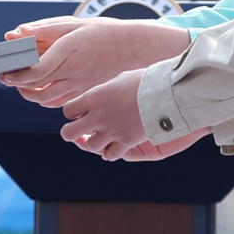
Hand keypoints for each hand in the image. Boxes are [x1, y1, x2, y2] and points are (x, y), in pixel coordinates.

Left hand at [3, 20, 192, 107]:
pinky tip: (43, 89)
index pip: (34, 70)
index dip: (16, 74)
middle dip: (18, 85)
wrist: (134, 47)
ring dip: (30, 95)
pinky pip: (61, 104)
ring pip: (46, 100)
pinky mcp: (87, 95)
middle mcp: (74, 72)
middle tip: (9, 78)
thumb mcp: (73, 24)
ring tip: (23, 84)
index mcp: (68, 51)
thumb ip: (43, 29)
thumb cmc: (102, 32)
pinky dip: (46, 100)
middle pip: (37, 88)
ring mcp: (81, 86)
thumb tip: (15, 33)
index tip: (6, 70)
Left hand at [59, 70, 208, 160]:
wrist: (165, 93)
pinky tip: (113, 149)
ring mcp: (111, 131)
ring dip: (93, 144)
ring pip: (90, 146)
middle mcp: (98, 116)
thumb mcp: (120, 79)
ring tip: (99, 139)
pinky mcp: (126, 141)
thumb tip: (104, 93)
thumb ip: (107, 89)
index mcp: (94, 97)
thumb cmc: (145, 81)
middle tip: (78, 132)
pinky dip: (110, 153)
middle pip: (69, 132)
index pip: (68, 110)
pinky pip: (110, 155)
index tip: (79, 112)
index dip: (72, 113)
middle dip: (71, 133)